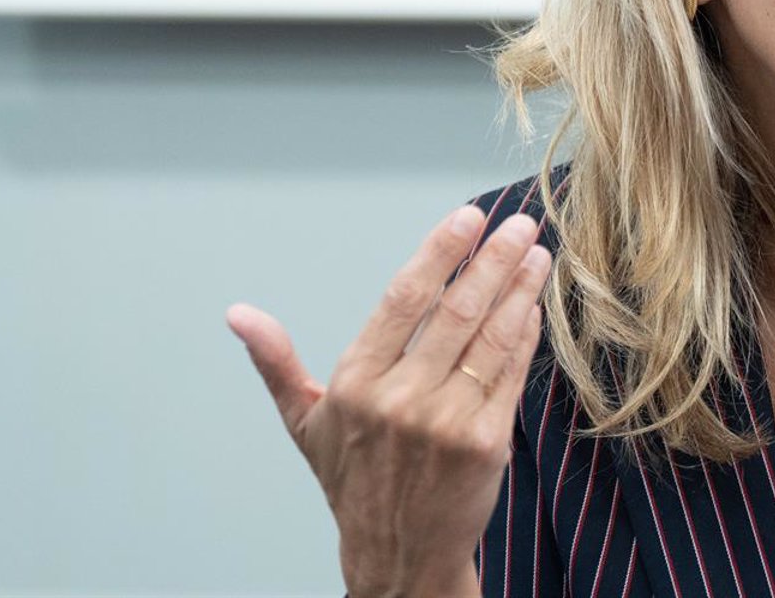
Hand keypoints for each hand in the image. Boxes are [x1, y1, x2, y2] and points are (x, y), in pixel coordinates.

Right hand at [226, 206, 550, 597]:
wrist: (398, 555)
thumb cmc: (354, 481)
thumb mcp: (304, 424)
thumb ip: (277, 362)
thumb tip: (237, 314)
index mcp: (355, 383)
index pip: (404, 298)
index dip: (440, 252)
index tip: (468, 218)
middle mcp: (400, 399)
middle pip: (456, 310)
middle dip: (494, 259)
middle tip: (520, 223)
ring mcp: (446, 421)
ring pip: (491, 337)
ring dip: (520, 288)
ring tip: (537, 253)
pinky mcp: (486, 442)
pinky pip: (511, 373)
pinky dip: (527, 334)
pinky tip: (536, 305)